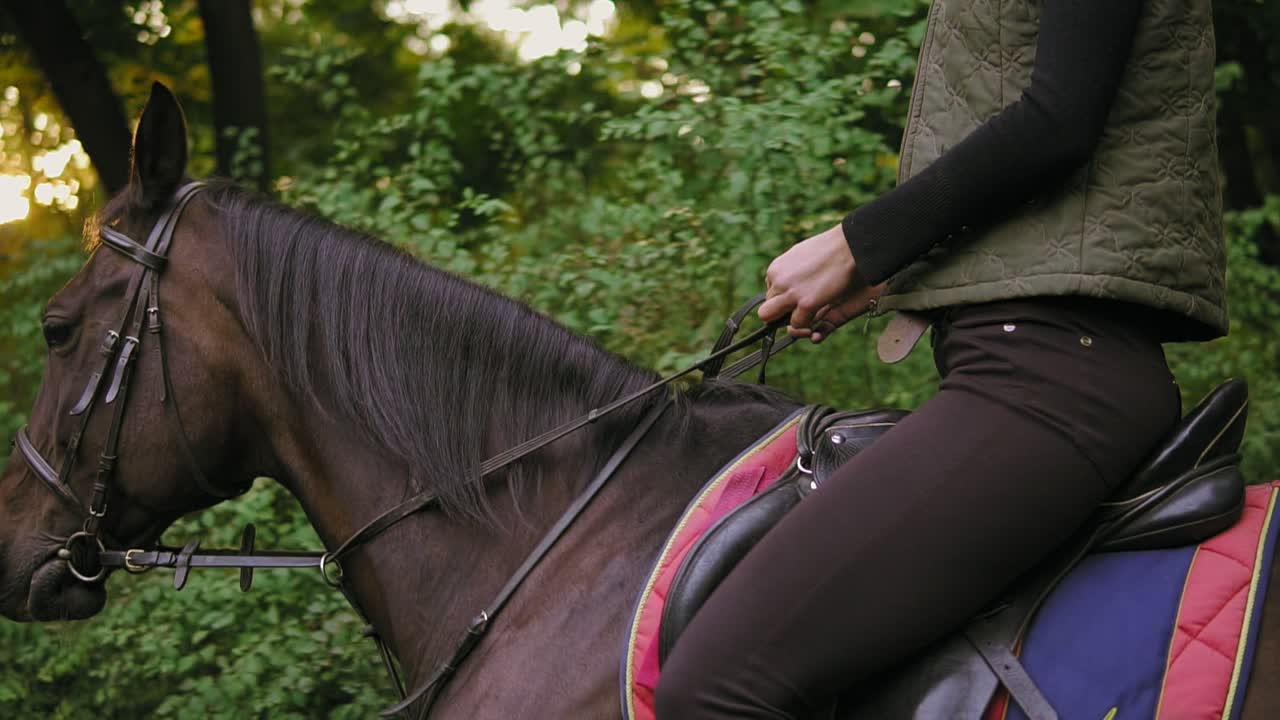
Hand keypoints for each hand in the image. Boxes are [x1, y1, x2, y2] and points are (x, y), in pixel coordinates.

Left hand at [758, 224, 885, 342]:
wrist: (851, 246)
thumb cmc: (832, 249)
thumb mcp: (801, 255)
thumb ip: (790, 270)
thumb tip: (788, 281)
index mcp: (776, 269)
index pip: (770, 294)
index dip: (783, 299)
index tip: (797, 298)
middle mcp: (778, 281)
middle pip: (766, 310)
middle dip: (781, 313)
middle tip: (799, 310)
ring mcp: (790, 293)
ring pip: (776, 319)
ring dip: (791, 319)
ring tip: (811, 310)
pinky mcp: (806, 304)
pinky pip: (797, 324)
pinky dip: (807, 323)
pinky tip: (820, 310)